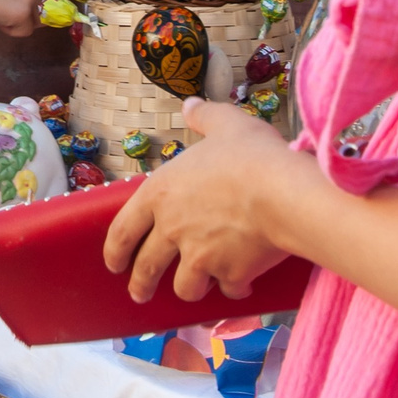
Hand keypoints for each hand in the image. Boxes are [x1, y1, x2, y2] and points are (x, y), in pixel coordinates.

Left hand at [104, 99, 307, 301]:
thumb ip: (204, 117)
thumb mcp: (225, 124)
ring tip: (195, 288)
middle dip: (141, 284)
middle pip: (147, 267)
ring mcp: (199, 257)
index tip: (114, 264)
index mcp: (160, 194)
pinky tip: (240, 284)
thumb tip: (191, 106)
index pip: (123, 229)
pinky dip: (233, 288)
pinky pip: (227, 289)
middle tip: (140, 292)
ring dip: (189, 288)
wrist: (282, 193)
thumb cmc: (251, 156)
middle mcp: (173, 229)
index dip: (115, 250)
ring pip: (185, 286)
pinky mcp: (229, 275)